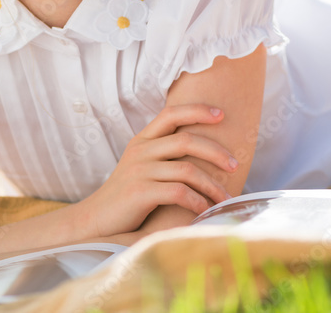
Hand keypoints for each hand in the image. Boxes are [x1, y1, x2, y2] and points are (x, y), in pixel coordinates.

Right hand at [76, 103, 237, 237]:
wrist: (95, 220)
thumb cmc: (127, 195)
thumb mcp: (141, 166)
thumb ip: (163, 154)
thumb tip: (201, 148)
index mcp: (142, 140)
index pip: (171, 113)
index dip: (197, 110)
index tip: (222, 114)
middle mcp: (140, 150)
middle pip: (186, 140)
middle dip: (216, 151)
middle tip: (235, 165)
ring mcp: (139, 171)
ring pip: (187, 170)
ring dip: (212, 186)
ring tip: (225, 198)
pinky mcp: (139, 192)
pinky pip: (178, 192)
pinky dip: (197, 202)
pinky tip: (205, 211)